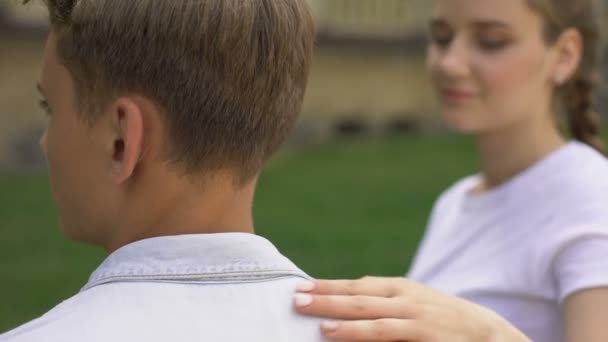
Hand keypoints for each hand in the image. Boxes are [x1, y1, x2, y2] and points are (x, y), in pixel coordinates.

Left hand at [294, 276, 530, 341]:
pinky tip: (341, 335)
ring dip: (341, 318)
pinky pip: (388, 337)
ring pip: (372, 317)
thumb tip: (350, 295)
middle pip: (359, 297)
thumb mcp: (415, 301)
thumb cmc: (444, 317)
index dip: (329, 285)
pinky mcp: (424, 339)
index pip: (358, 284)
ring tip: (316, 320)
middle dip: (326, 297)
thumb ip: (385, 299)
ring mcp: (416, 319)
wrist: (491, 333)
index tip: (302, 286)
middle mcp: (406, 299)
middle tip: (296, 298)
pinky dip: (362, 335)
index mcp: (401, 288)